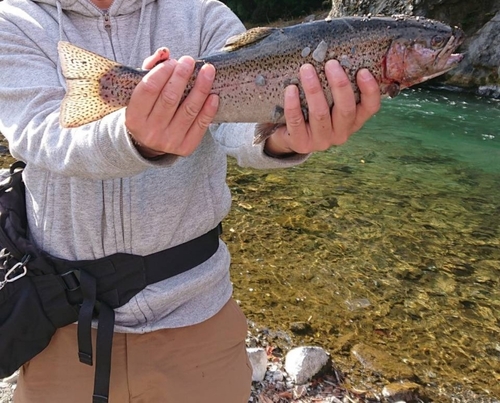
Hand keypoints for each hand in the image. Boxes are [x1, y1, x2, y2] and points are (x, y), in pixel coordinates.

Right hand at [125, 48, 218, 157]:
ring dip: (201, 88)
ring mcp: (169, 141)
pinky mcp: (185, 147)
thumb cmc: (147, 110)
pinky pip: (200, 125)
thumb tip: (165, 52)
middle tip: (189, 61)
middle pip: (170, 98)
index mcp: (134, 117)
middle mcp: (150, 131)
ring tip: (208, 70)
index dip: (162, 72)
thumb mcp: (142, 92)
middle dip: (182, 76)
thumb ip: (151, 69)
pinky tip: (213, 95)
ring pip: (188, 110)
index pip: (148, 89)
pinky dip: (209, 109)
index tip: (173, 61)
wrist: (150, 144)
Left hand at [264, 60, 380, 155]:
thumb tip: (336, 50)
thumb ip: (337, 84)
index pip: (371, 107)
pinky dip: (293, 104)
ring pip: (320, 114)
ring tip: (306, 69)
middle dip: (339, 85)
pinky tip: (290, 89)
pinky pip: (297, 122)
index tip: (363, 71)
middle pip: (346, 110)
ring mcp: (321, 140)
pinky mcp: (301, 143)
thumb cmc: (313, 110)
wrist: (289, 135)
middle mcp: (341, 133)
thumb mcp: (330, 100)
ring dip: (313, 89)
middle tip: (331, 63)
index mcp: (353, 120)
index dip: (370, 90)